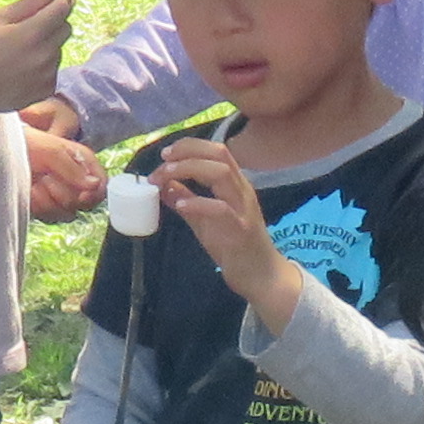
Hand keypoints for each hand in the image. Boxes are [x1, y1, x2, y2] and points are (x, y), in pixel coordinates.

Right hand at [0, 0, 76, 121]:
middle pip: (66, 28)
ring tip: (22, 51)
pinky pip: (53, 70)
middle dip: (55, 21)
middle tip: (34, 24)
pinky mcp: (47, 89)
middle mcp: (45, 54)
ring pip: (59, 50)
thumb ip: (30, 1)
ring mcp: (48, 74)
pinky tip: (23, 68)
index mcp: (32, 33)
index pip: (62, 9)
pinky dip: (44, 66)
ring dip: (48, 45)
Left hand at [23, 124, 106, 221]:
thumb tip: (94, 185)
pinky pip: (50, 217)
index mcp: (83, 162)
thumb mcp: (50, 150)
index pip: (102, 186)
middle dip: (64, 194)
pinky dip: (38, 206)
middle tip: (47, 177)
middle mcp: (76, 180)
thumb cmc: (26, 143)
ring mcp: (61, 196)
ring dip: (48, 200)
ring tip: (35, 182)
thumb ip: (72, 168)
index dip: (93, 193)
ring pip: (67, 212)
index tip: (80, 194)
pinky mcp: (47, 207)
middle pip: (86, 204)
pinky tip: (30, 191)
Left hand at [147, 141, 287, 300]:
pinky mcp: (241, 230)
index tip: (165, 155)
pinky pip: (220, 209)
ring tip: (165, 178)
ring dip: (189, 170)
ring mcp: (243, 208)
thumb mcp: (206, 221)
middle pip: (219, 155)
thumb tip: (164, 187)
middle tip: (162, 162)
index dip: (190, 146)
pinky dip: (198, 203)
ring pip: (221, 174)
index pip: (217, 151)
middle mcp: (242, 191)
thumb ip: (188, 201)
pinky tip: (180, 205)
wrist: (261, 276)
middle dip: (187, 152)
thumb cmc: (235, 248)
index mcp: (235, 185)